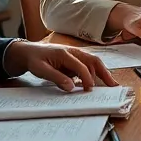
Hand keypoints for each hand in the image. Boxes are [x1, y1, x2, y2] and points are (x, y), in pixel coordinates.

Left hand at [2, 40, 117, 91]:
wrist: (28, 52)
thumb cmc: (34, 60)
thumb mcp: (41, 70)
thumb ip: (56, 78)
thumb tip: (71, 87)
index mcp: (64, 53)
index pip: (81, 65)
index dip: (86, 77)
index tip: (89, 89)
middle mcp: (73, 52)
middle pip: (93, 60)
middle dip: (104, 73)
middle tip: (113, 85)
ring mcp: (75, 55)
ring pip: (93, 62)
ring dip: (102, 73)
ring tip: (110, 85)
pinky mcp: (75, 60)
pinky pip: (88, 65)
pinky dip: (95, 73)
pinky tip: (98, 82)